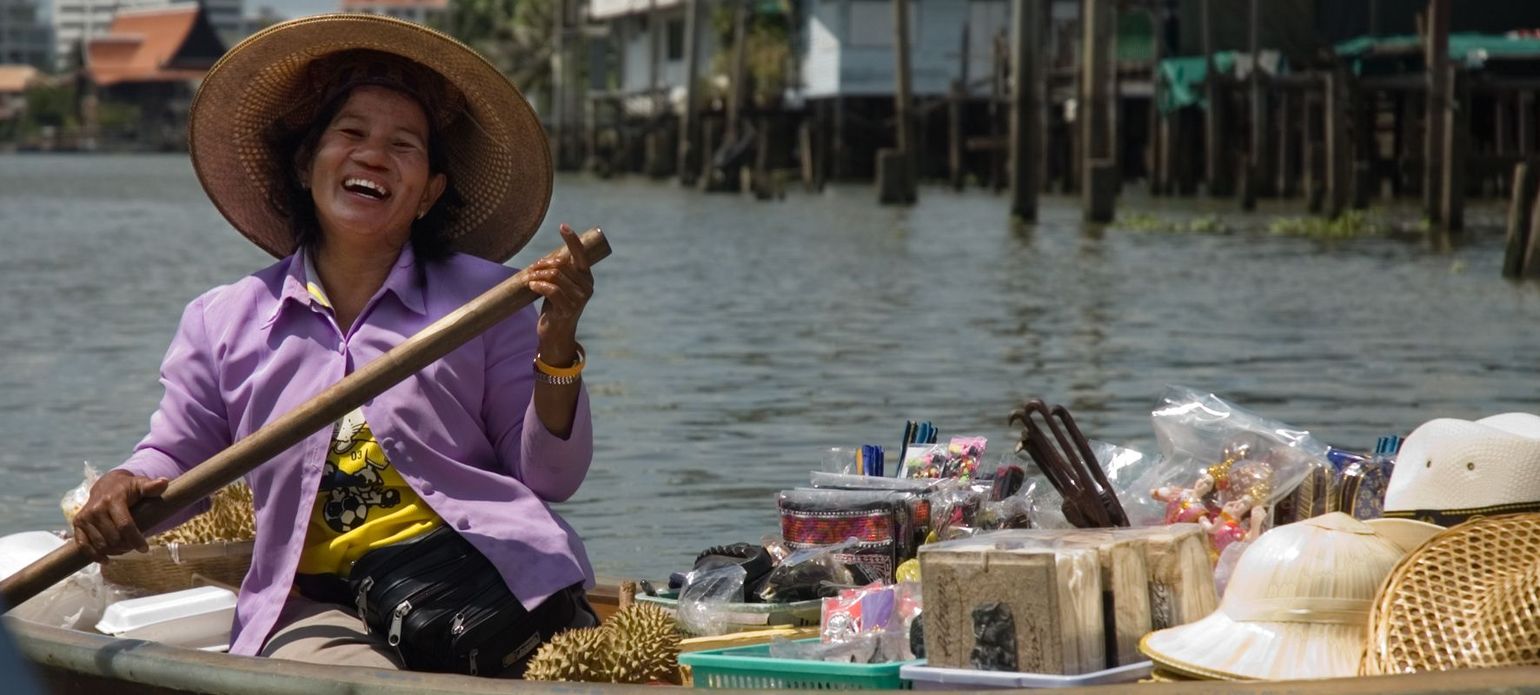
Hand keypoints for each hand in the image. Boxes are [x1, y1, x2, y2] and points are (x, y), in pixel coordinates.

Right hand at [72, 470, 168, 561]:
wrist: (106, 485)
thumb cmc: (128, 488)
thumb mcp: (140, 484)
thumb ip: (151, 486)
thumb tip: (164, 482)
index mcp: (112, 500)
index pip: (125, 525)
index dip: (136, 539)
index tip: (145, 549)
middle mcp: (96, 509)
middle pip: (113, 538)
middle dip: (126, 546)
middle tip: (134, 547)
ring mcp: (85, 517)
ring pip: (100, 544)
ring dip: (114, 551)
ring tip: (125, 549)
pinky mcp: (77, 524)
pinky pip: (83, 546)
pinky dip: (95, 556)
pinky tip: (107, 560)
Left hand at [528, 224, 594, 363]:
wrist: (556, 334)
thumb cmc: (555, 307)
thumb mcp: (560, 287)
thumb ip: (559, 274)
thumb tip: (546, 260)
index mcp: (586, 278)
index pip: (581, 254)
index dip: (572, 239)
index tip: (563, 226)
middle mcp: (587, 287)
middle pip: (561, 265)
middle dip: (542, 264)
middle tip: (531, 269)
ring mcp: (579, 299)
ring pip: (555, 276)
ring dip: (537, 275)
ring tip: (528, 279)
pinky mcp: (568, 310)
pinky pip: (551, 290)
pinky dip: (538, 286)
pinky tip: (531, 286)